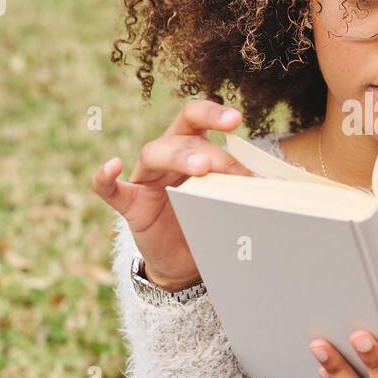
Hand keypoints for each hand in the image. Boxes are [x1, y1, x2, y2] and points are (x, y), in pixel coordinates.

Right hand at [91, 99, 255, 289]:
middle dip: (203, 147)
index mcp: (192, 149)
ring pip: (152, 154)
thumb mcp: (228, 203)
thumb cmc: (209, 223)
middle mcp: (167, 158)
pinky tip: (111, 167)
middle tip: (222, 164)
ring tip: (200, 169)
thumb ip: (240, 188)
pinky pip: (109, 189)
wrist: (185, 263)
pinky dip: (105, 177)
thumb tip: (271, 186)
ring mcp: (146, 180)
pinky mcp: (130, 206)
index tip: (236, 120)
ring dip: (176, 157)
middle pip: (179, 136)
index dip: (213, 114)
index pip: (197, 120)